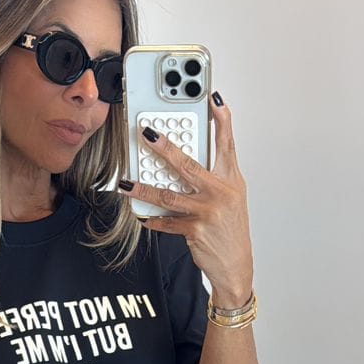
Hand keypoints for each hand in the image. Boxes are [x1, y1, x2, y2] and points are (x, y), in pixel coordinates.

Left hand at [121, 96, 253, 308]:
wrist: (235, 265)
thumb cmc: (230, 229)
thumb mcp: (230, 198)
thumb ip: (213, 176)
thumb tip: (185, 160)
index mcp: (230, 179)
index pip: (227, 143)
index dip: (222, 119)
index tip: (213, 98)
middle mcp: (221, 192)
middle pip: (189, 164)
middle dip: (166, 148)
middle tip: (147, 135)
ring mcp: (208, 211)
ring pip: (169, 194)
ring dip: (144, 189)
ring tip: (127, 183)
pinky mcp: (196, 230)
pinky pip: (167, 221)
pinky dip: (153, 219)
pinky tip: (143, 215)